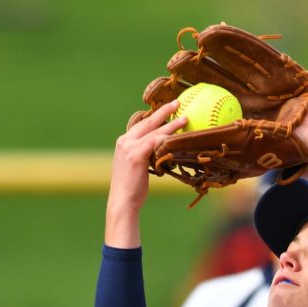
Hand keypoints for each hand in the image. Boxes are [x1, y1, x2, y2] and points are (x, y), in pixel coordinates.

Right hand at [104, 101, 186, 247]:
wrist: (122, 202)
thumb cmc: (132, 189)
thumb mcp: (136, 168)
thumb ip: (144, 157)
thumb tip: (159, 154)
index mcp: (123, 142)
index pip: (140, 124)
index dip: (154, 115)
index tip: (166, 109)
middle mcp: (125, 141)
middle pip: (147, 121)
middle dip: (163, 111)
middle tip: (177, 103)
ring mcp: (129, 147)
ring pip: (154, 130)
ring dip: (171, 123)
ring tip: (184, 117)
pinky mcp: (136, 155)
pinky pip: (155, 142)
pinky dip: (168, 137)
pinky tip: (179, 135)